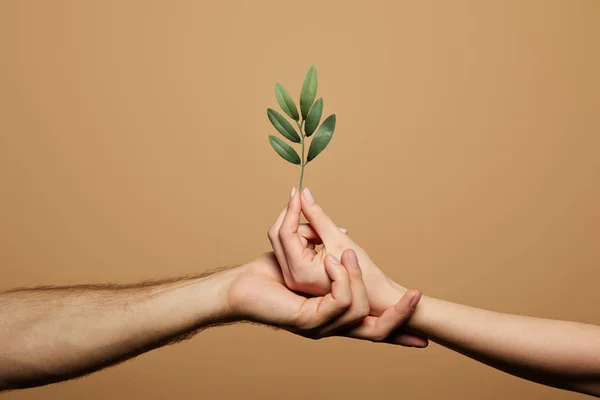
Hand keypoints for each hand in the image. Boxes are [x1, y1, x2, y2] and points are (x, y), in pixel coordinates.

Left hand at [227, 250, 426, 345]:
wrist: (240, 285)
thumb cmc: (269, 273)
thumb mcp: (305, 254)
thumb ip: (326, 247)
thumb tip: (345, 236)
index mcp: (333, 314)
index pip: (374, 328)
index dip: (401, 332)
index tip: (426, 339)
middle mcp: (330, 326)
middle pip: (377, 333)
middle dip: (401, 316)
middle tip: (417, 295)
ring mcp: (320, 327)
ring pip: (359, 312)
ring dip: (359, 279)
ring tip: (349, 253)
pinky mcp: (308, 321)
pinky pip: (338, 304)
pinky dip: (341, 280)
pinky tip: (333, 260)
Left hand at [268, 187, 406, 314]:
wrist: (374, 298)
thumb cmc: (362, 272)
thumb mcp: (338, 238)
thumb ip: (317, 215)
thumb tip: (303, 193)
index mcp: (299, 270)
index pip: (284, 232)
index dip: (291, 208)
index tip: (297, 190)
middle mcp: (291, 277)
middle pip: (281, 235)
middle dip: (298, 219)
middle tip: (310, 205)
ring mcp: (294, 278)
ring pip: (289, 241)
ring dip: (307, 231)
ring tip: (330, 234)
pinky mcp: (298, 277)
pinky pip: (295, 250)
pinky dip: (308, 240)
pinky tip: (325, 240)